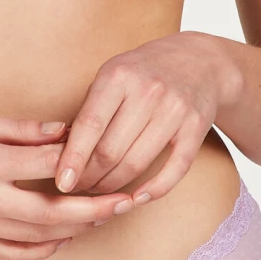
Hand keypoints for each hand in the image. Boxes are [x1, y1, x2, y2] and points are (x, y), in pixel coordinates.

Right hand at [0, 112, 134, 259]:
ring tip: (102, 218)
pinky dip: (42, 249)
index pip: (48, 164)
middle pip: (54, 212)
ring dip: (75, 230)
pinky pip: (12, 253)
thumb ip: (18, 129)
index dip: (82, 159)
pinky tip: (61, 239)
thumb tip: (62, 131)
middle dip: (95, 208)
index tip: (110, 153)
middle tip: (127, 201)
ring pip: (38, 237)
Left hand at [55, 33, 239, 204]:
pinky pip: (173, 169)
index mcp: (118, 76)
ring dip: (114, 186)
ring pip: (136, 163)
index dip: (73, 158)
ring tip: (99, 191)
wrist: (199, 61)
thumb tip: (60, 153)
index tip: (61, 183)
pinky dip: (154, 190)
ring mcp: (175, 110)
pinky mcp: (196, 127)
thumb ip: (90, 109)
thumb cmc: (143, 72)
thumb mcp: (112, 74)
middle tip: (78, 188)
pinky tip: (136, 198)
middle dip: (89, 177)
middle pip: (110, 150)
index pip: (89, 125)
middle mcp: (148, 91)